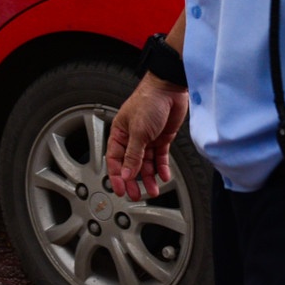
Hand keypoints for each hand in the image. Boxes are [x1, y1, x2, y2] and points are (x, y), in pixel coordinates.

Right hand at [105, 75, 188, 200]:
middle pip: (130, 164)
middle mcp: (132, 137)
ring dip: (149, 177)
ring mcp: (148, 138)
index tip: (121, 189)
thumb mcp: (138, 132)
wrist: (170, 90)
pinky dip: (161, 168)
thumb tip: (126, 174)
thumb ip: (132, 155)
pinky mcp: (162, 138)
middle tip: (137, 195)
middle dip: (133, 181)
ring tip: (153, 190)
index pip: (114, 160)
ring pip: (146, 163)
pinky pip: (160, 157)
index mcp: (120, 133)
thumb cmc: (148, 101)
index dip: (117, 176)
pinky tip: (164, 176)